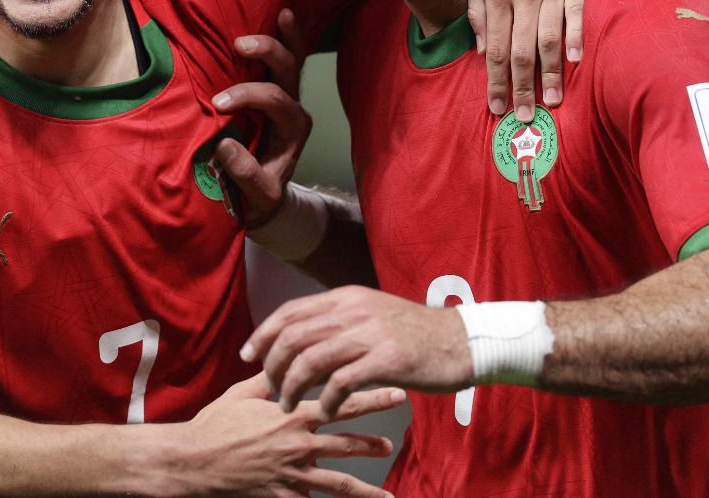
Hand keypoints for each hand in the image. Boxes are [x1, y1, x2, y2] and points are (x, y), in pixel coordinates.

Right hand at [177, 372, 401, 497]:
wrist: (193, 461)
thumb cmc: (215, 424)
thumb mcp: (242, 394)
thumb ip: (269, 380)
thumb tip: (286, 363)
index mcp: (291, 416)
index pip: (340, 404)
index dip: (372, 399)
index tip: (397, 394)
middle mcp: (297, 445)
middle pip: (346, 445)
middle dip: (373, 444)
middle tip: (393, 443)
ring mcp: (291, 474)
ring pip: (337, 484)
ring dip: (364, 489)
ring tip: (385, 495)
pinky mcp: (281, 497)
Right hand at [211, 9, 311, 226]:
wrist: (265, 198)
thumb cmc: (257, 197)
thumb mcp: (254, 196)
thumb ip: (244, 173)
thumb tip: (224, 144)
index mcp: (293, 130)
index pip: (275, 102)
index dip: (248, 97)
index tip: (218, 104)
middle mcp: (295, 109)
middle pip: (289, 72)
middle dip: (268, 54)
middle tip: (239, 45)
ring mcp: (288, 96)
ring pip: (294, 59)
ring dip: (287, 36)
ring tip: (281, 13)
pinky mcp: (277, 90)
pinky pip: (288, 59)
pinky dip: (289, 36)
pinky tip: (284, 13)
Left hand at [241, 286, 471, 420]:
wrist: (460, 342)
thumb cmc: (412, 333)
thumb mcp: (370, 313)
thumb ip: (337, 320)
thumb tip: (298, 337)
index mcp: (345, 298)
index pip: (290, 311)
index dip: (262, 334)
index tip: (248, 355)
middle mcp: (353, 310)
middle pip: (293, 337)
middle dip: (273, 367)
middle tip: (269, 389)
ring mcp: (370, 333)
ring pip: (311, 360)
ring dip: (292, 387)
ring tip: (288, 405)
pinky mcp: (387, 359)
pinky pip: (342, 382)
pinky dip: (326, 400)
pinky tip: (324, 411)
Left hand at [468, 0, 588, 122]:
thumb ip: (475, 7)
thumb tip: (476, 47)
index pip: (493, 49)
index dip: (494, 81)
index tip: (497, 107)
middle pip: (520, 52)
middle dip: (521, 88)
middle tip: (525, 117)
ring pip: (549, 39)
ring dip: (551, 74)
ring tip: (553, 101)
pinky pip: (576, 12)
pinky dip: (575, 38)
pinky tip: (574, 61)